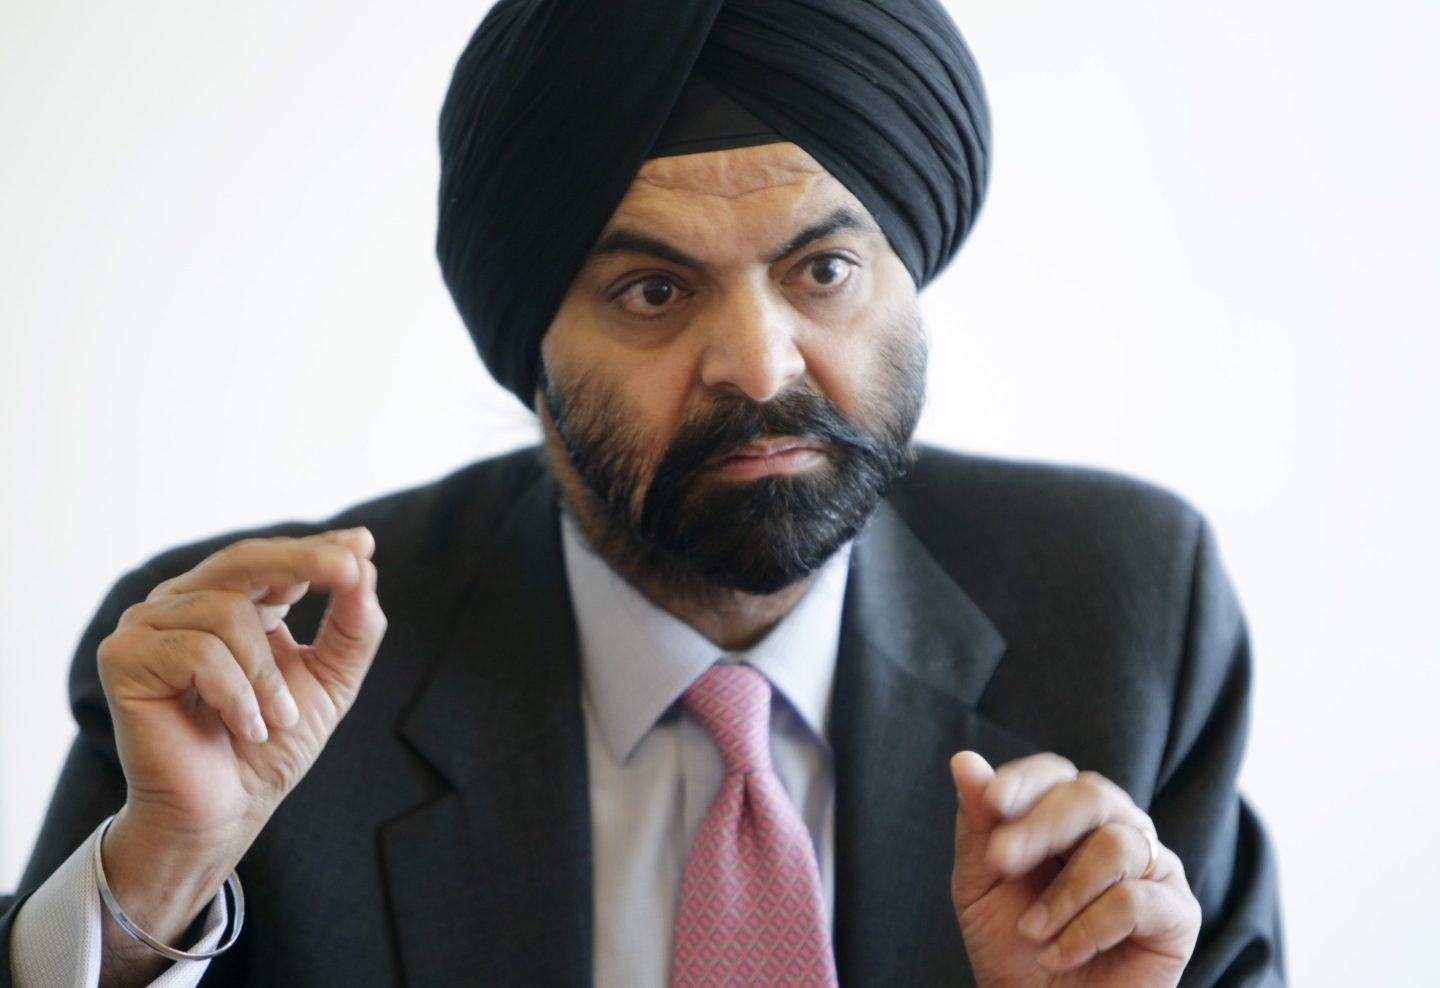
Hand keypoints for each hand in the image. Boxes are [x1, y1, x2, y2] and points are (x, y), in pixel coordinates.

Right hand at [93, 528, 385, 982]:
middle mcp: (184, 603)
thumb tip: (365, 567)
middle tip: (349, 570)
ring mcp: (148, 627)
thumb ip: (353, 625)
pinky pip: (198, 651)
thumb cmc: (272, 746)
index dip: (317, 549)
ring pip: (227, 612)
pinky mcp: (124, 658)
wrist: (226, 811)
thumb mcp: (331, 679)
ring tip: (276, 721)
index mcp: (229, 601)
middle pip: (245, 560)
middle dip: (303, 562)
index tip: (363, 543)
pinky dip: (235, 693)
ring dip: (267, 675)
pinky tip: (245, 727)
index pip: (272, 559)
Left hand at [950, 751, 1199, 987]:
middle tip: (1001, 863)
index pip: (1056, 774)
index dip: (1024, 781)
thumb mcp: (982, 883)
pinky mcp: (1179, 913)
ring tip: (1033, 933)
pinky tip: (1062, 954)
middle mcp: (1118, 829)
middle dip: (1040, 826)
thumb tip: (963, 761)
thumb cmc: (1014, 947)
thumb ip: (978, 823)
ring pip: (1114, 845)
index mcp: (1070, 816)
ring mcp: (1153, 868)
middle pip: (1091, 795)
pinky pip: (1135, 898)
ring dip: (1062, 894)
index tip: (991, 801)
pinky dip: (1088, 928)